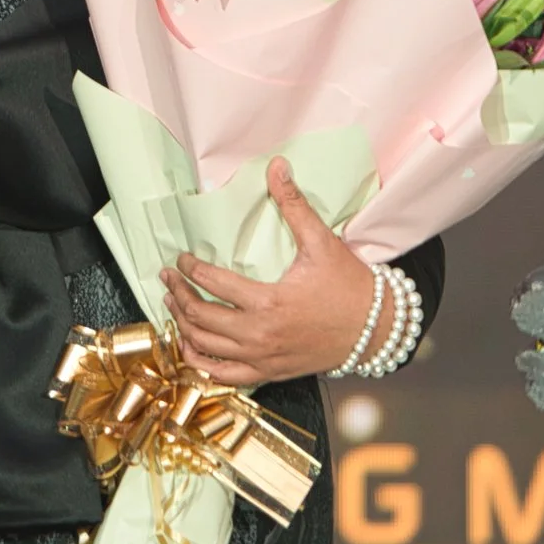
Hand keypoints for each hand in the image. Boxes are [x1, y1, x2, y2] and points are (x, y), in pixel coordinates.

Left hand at [158, 158, 378, 386]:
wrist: (376, 330)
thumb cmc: (348, 287)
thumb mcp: (322, 242)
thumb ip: (294, 205)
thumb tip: (277, 166)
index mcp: (269, 302)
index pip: (212, 284)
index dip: (189, 268)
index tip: (181, 258)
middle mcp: (260, 335)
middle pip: (201, 317)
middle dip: (177, 294)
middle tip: (167, 278)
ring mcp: (263, 358)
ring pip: (205, 348)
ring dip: (182, 325)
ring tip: (172, 305)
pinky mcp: (269, 373)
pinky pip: (223, 377)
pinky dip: (201, 363)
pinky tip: (190, 346)